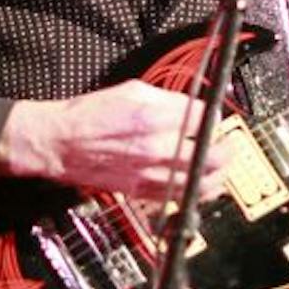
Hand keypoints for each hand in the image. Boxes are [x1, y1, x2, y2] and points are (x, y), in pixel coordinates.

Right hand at [0, 80, 229, 201]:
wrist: (58, 143)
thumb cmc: (88, 115)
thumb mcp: (131, 91)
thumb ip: (167, 98)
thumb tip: (193, 105)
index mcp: (153, 117)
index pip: (203, 118)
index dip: (214, 117)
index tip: (216, 118)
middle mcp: (155, 147)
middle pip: (210, 154)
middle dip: (227, 149)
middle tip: (231, 145)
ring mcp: (149, 173)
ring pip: (200, 181)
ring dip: (219, 175)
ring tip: (225, 169)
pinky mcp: (140, 191)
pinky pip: (178, 196)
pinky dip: (196, 192)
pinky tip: (204, 186)